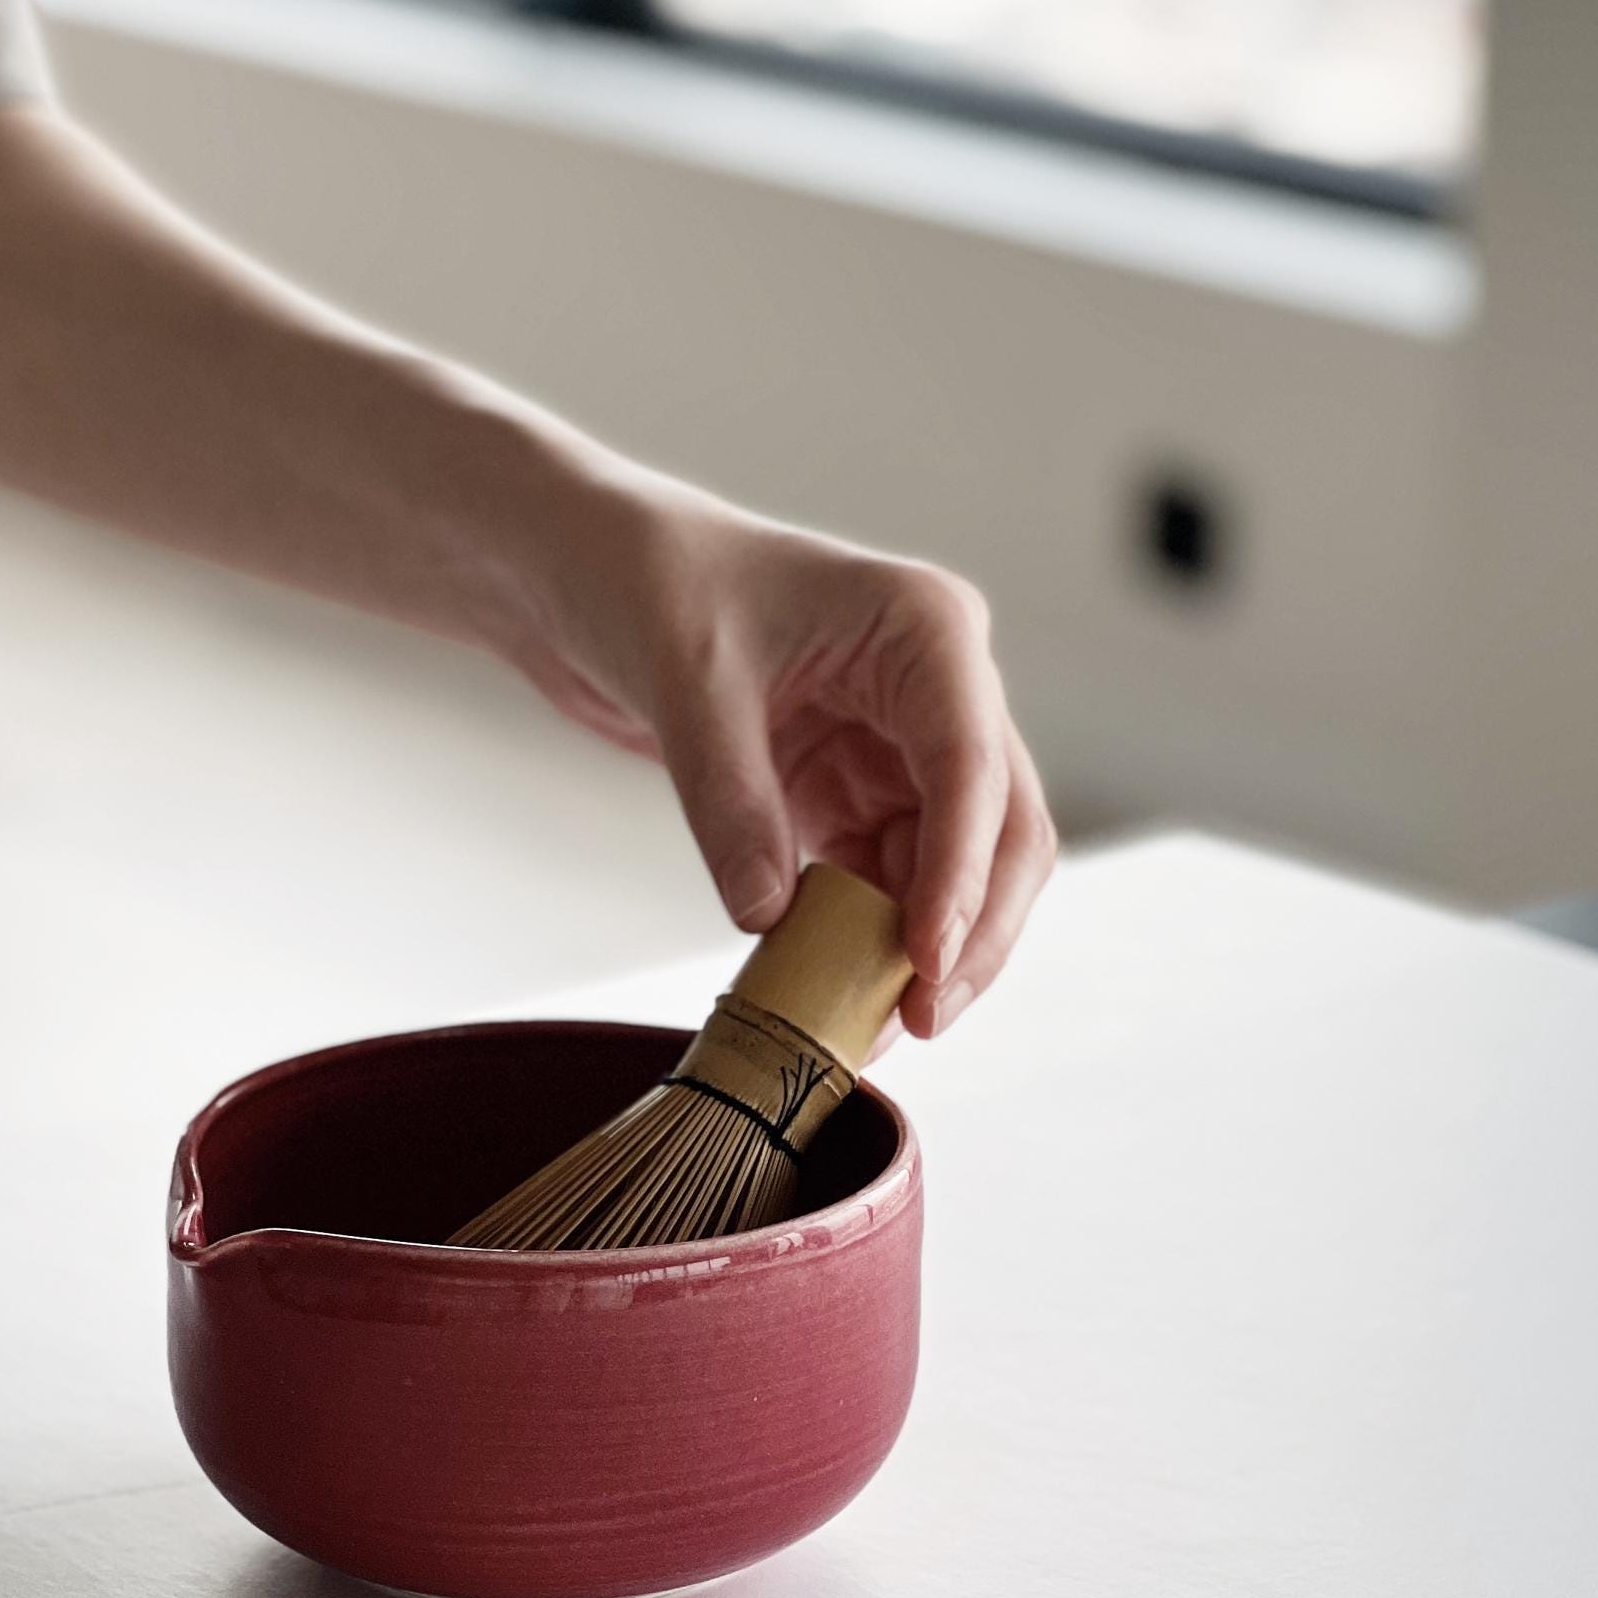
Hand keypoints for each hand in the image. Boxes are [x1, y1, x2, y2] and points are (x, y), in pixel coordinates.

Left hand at [526, 483, 1055, 1040]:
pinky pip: (894, 877)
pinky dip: (875, 937)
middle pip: (1001, 828)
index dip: (962, 876)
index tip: (927, 963)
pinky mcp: (860, 786)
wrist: (596, 571)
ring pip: (959, 867)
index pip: (972, 768)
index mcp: (926, 630)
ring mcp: (905, 741)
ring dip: (927, 946)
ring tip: (874, 1026)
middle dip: (972, 929)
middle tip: (920, 1019)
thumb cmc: (652, 583)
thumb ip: (731, 802)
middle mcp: (939, 686)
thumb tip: (769, 919)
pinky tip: (840, 990)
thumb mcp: (688, 688)